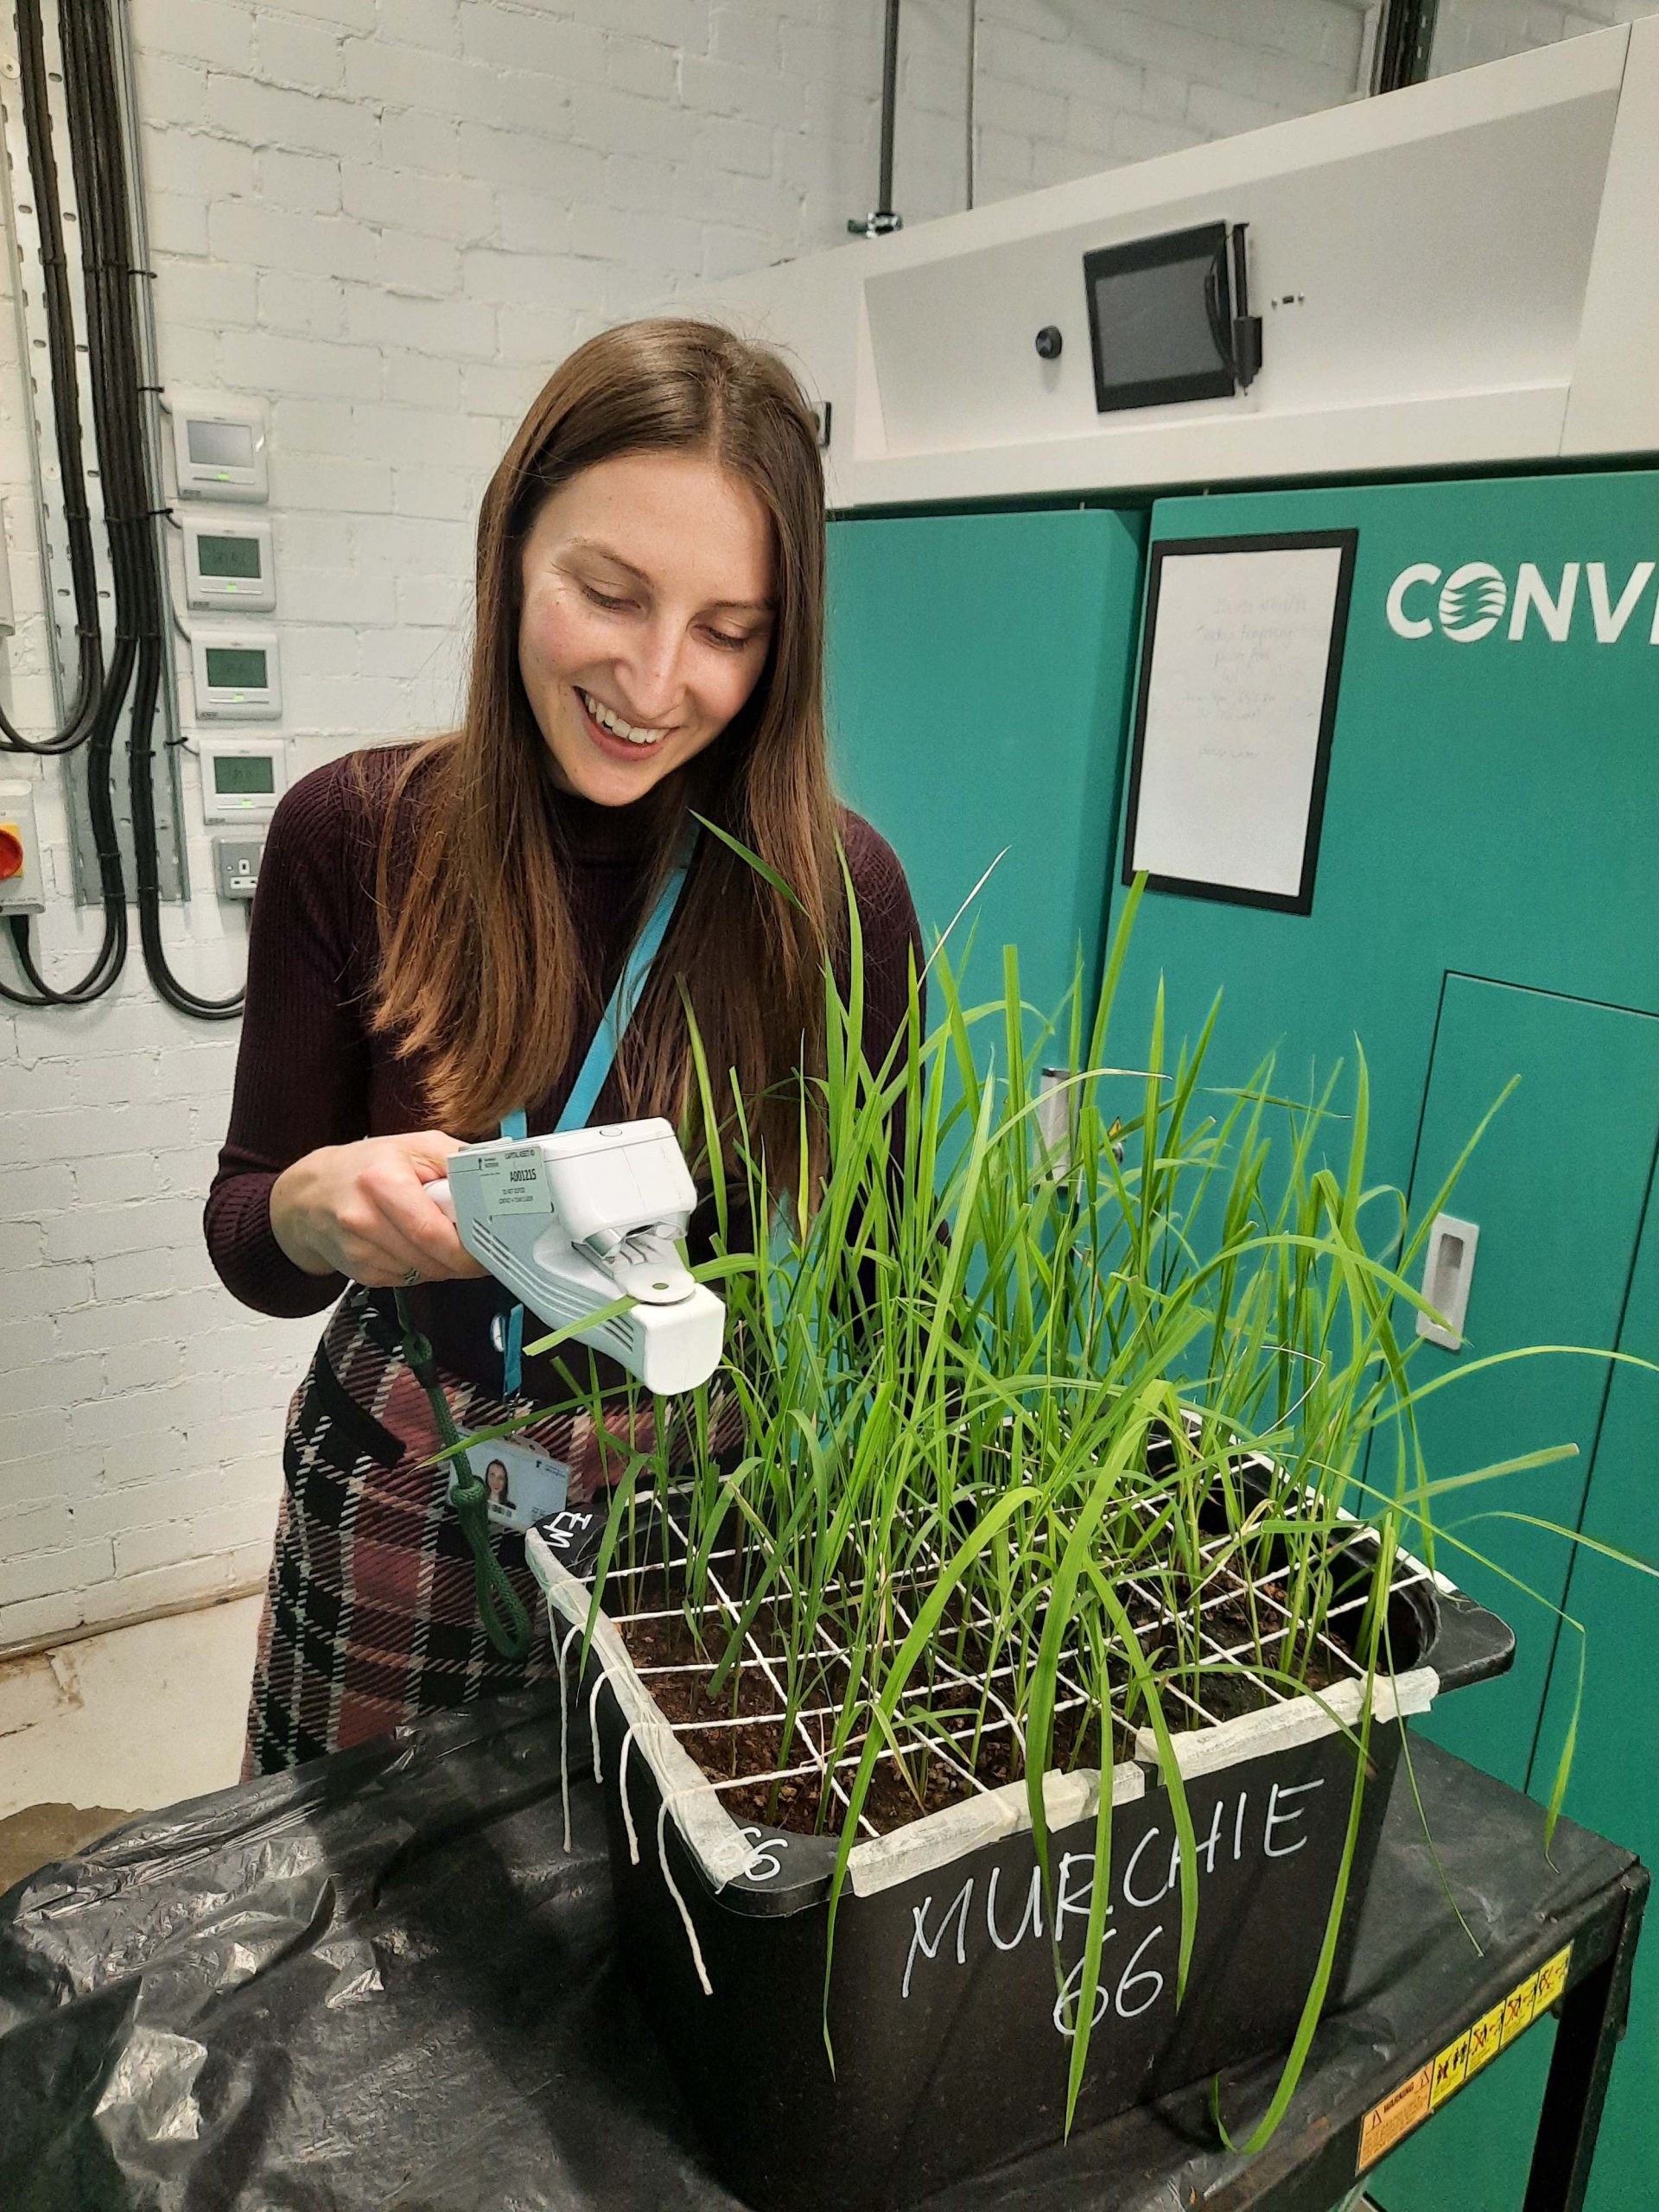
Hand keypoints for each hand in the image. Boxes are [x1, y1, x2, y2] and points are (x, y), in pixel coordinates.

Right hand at [270, 1131, 487, 1285]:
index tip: (489, 1247)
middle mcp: (364, 1218)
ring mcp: (358, 1249)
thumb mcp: (413, 1146)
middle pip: (430, 1259)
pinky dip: (420, 1268)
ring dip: (442, 1264)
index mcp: (381, 1181)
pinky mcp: (358, 1271)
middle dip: (461, 1259)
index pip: (433, 1231)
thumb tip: (493, 1180)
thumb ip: (455, 1159)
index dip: (467, 1247)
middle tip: (477, 1248)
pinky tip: (412, 1246)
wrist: (308, 1195)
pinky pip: (406, 1280)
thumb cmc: (365, 1167)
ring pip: (422, 1274)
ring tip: (438, 1238)